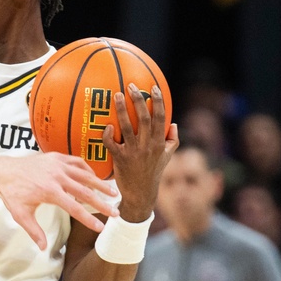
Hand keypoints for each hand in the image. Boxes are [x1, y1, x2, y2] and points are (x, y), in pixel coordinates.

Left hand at [0, 152, 118, 248]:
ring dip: (100, 184)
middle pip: (86, 191)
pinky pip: (77, 162)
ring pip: (85, 174)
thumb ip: (34, 231)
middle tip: (116, 212)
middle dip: (103, 203)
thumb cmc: (12, 194)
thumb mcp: (21, 215)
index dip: (90, 219)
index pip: (75, 208)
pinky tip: (93, 178)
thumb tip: (43, 248)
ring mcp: (58, 165)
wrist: (2, 172)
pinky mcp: (56, 157)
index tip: (102, 227)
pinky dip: (87, 170)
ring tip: (113, 192)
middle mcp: (57, 176)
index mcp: (50, 191)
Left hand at [102, 84, 178, 220]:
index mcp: (159, 142)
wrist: (141, 194)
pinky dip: (108, 134)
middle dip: (138, 100)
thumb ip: (172, 140)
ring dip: (122, 110)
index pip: (161, 118)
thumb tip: (173, 123)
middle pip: (144, 118)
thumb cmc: (153, 172)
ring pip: (127, 127)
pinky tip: (107, 125)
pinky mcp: (120, 159)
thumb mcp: (167, 157)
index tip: (153, 87)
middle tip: (130, 86)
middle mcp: (148, 145)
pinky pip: (112, 144)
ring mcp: (133, 152)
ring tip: (116, 96)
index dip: (158, 102)